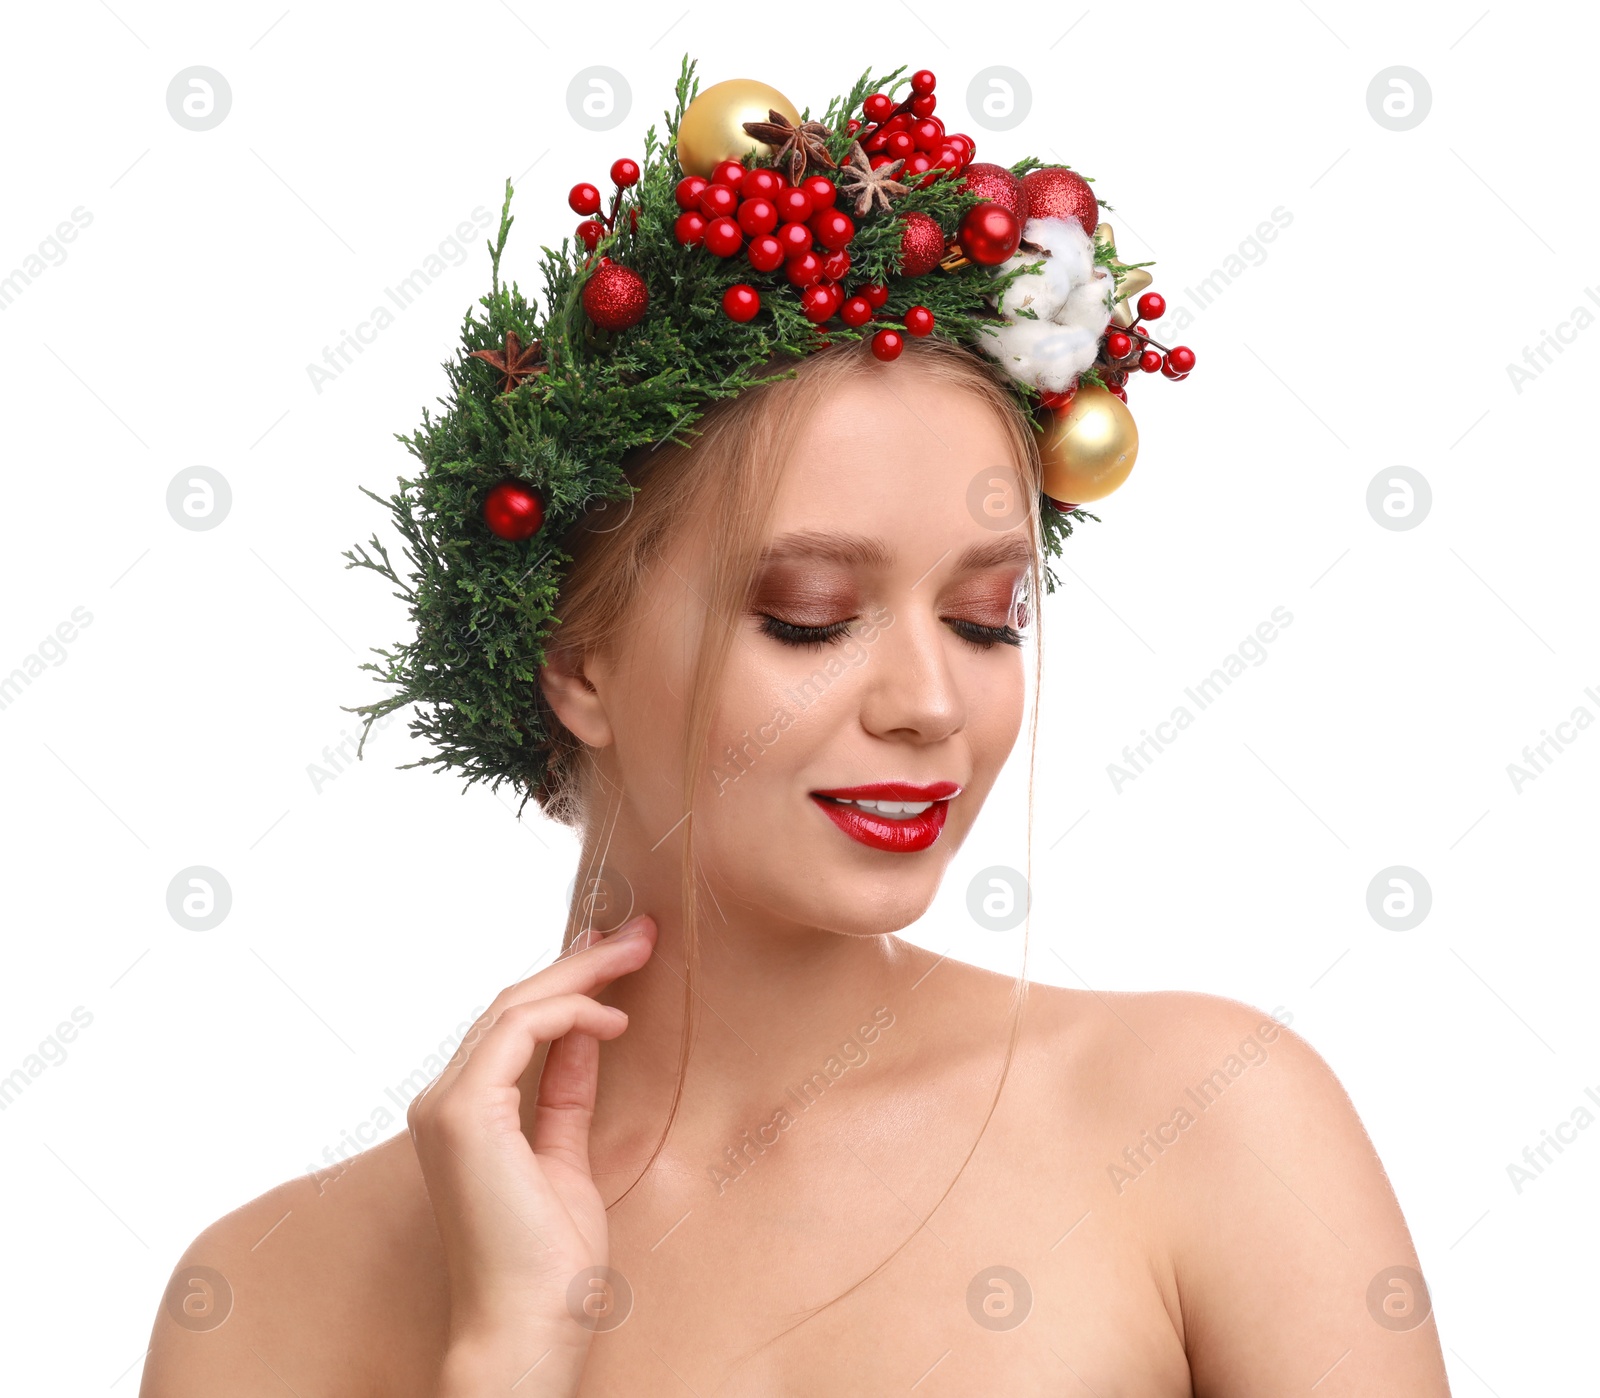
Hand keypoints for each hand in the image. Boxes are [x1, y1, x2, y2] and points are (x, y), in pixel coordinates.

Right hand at [409, 914, 656, 1394]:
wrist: (528, 1328)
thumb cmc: (548, 1263)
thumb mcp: (567, 1156)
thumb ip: (566, 1093)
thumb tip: (588, 1033)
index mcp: (465, 1114)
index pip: (514, 1025)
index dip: (569, 983)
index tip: (621, 956)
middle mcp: (443, 1101)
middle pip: (514, 1004)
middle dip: (581, 961)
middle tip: (641, 931)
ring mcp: (448, 1105)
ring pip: (515, 1006)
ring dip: (582, 971)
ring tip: (638, 949)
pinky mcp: (464, 1113)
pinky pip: (518, 1031)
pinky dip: (570, 1013)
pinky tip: (615, 1018)